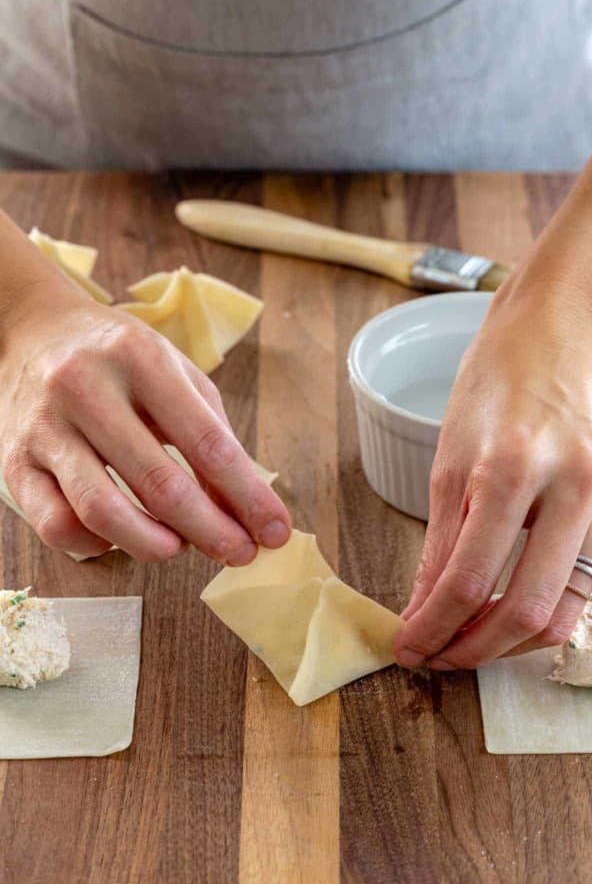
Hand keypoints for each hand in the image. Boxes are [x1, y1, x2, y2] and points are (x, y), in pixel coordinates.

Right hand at [0, 223, 290, 562]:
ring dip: (154, 544)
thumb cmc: (120, 358)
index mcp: (140, 358)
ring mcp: (45, 427)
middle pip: (160, 483)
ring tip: (180, 547)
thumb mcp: (176, 375)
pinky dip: (97, 545)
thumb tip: (245, 507)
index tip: (274, 531)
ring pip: (103, 511)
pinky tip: (120, 536)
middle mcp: (87, 388)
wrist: (34, 330)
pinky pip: (57, 525)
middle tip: (238, 553)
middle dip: (210, 531)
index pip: (206, 442)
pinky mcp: (14, 462)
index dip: (247, 495)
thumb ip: (213, 435)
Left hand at [394, 148, 591, 669]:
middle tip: (435, 657)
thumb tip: (423, 602)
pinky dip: (540, 613)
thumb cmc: (496, 375)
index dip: (430, 629)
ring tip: (466, 643)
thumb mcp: (450, 449)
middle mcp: (560, 487)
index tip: (406, 647)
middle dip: (469, 650)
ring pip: (560, 610)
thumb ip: (442, 534)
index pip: (462, 579)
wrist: (562, 324)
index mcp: (505, 467)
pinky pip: (581, 584)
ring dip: (508, 642)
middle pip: (519, 610)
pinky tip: (505, 613)